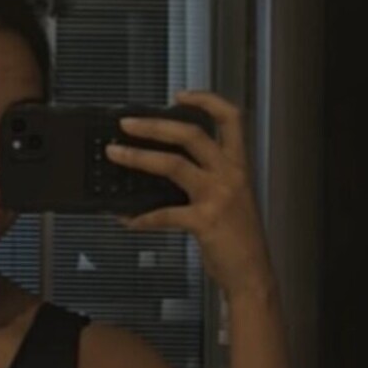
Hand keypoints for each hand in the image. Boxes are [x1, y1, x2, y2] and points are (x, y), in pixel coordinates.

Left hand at [105, 89, 274, 297]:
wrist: (252, 274)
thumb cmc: (238, 239)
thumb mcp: (228, 200)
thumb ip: (204, 182)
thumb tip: (162, 169)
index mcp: (237, 167)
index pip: (230, 119)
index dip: (206, 100)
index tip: (180, 94)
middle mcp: (230, 175)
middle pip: (192, 134)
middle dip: (155, 124)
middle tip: (127, 123)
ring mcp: (218, 197)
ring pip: (173, 165)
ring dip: (139, 157)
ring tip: (116, 154)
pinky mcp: (205, 221)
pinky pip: (164, 214)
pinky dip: (140, 217)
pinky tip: (125, 219)